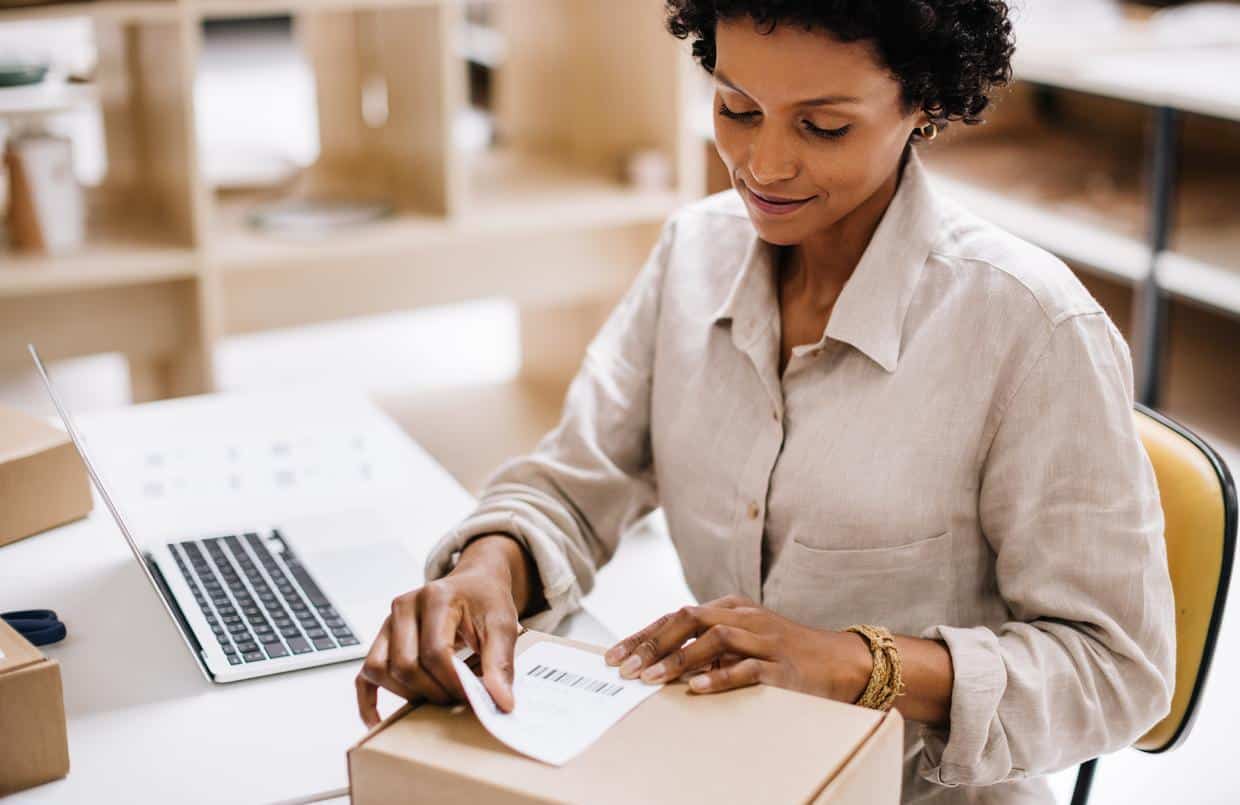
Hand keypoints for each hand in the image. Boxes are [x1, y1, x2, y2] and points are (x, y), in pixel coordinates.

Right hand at [355, 556, 520, 727]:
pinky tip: (378, 721)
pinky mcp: (382, 639)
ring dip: (406, 694)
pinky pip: (365, 673)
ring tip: (434, 699)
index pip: (435, 652)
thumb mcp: (502, 625)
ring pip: (379, 669)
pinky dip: (368, 700)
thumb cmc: (486, 601)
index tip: (473, 697)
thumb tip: (501, 702)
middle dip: (432, 692)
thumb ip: (500, 663)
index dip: (453, 683)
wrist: (475, 582)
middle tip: (457, 700)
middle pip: (404, 664)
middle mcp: (404, 606)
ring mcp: (388, 623)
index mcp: (435, 598)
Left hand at [603, 594, 871, 701]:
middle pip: (688, 619)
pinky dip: (720, 676)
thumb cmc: (785, 654)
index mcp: (731, 608)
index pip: (676, 616)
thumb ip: (708, 645)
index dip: (643, 635)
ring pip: (714, 640)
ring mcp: (764, 639)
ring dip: (678, 659)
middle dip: (652, 643)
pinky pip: (747, 668)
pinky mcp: (782, 665)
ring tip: (650, 679)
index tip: (615, 656)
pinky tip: (696, 688)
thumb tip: (658, 660)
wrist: (842, 661)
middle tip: (625, 669)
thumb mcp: (744, 640)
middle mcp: (745, 617)